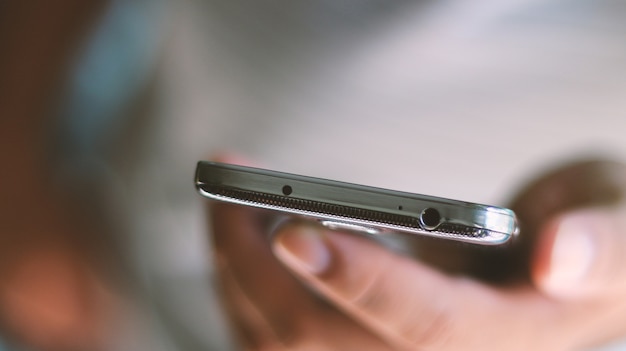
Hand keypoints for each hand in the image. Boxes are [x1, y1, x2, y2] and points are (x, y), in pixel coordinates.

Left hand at [209, 158, 625, 349]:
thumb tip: (557, 254)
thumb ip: (603, 244)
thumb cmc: (592, 242)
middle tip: (228, 180)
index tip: (294, 226)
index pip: (419, 323)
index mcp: (499, 336)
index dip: (357, 279)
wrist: (562, 271)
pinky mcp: (360, 343)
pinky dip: (243, 288)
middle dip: (258, 259)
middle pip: (322, 334)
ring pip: (285, 342)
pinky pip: (279, 338)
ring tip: (223, 196)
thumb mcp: (621, 226)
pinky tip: (236, 239)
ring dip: (237, 269)